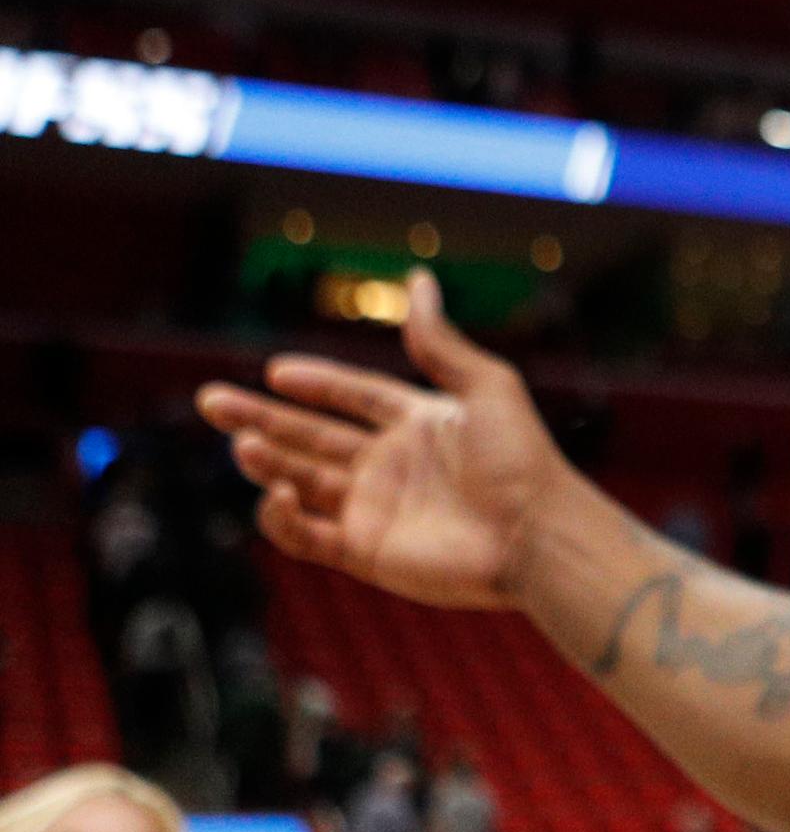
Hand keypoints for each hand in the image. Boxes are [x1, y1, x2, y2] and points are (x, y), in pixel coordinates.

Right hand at [199, 271, 573, 608]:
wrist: (537, 536)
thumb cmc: (523, 460)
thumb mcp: (485, 386)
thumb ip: (439, 341)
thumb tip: (418, 279)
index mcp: (420, 423)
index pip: (354, 396)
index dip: (316, 383)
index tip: (277, 370)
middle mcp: (392, 464)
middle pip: (311, 436)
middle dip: (261, 419)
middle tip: (211, 401)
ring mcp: (375, 509)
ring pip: (301, 480)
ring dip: (266, 462)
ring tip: (242, 444)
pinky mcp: (365, 552)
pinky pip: (307, 536)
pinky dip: (281, 518)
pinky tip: (276, 493)